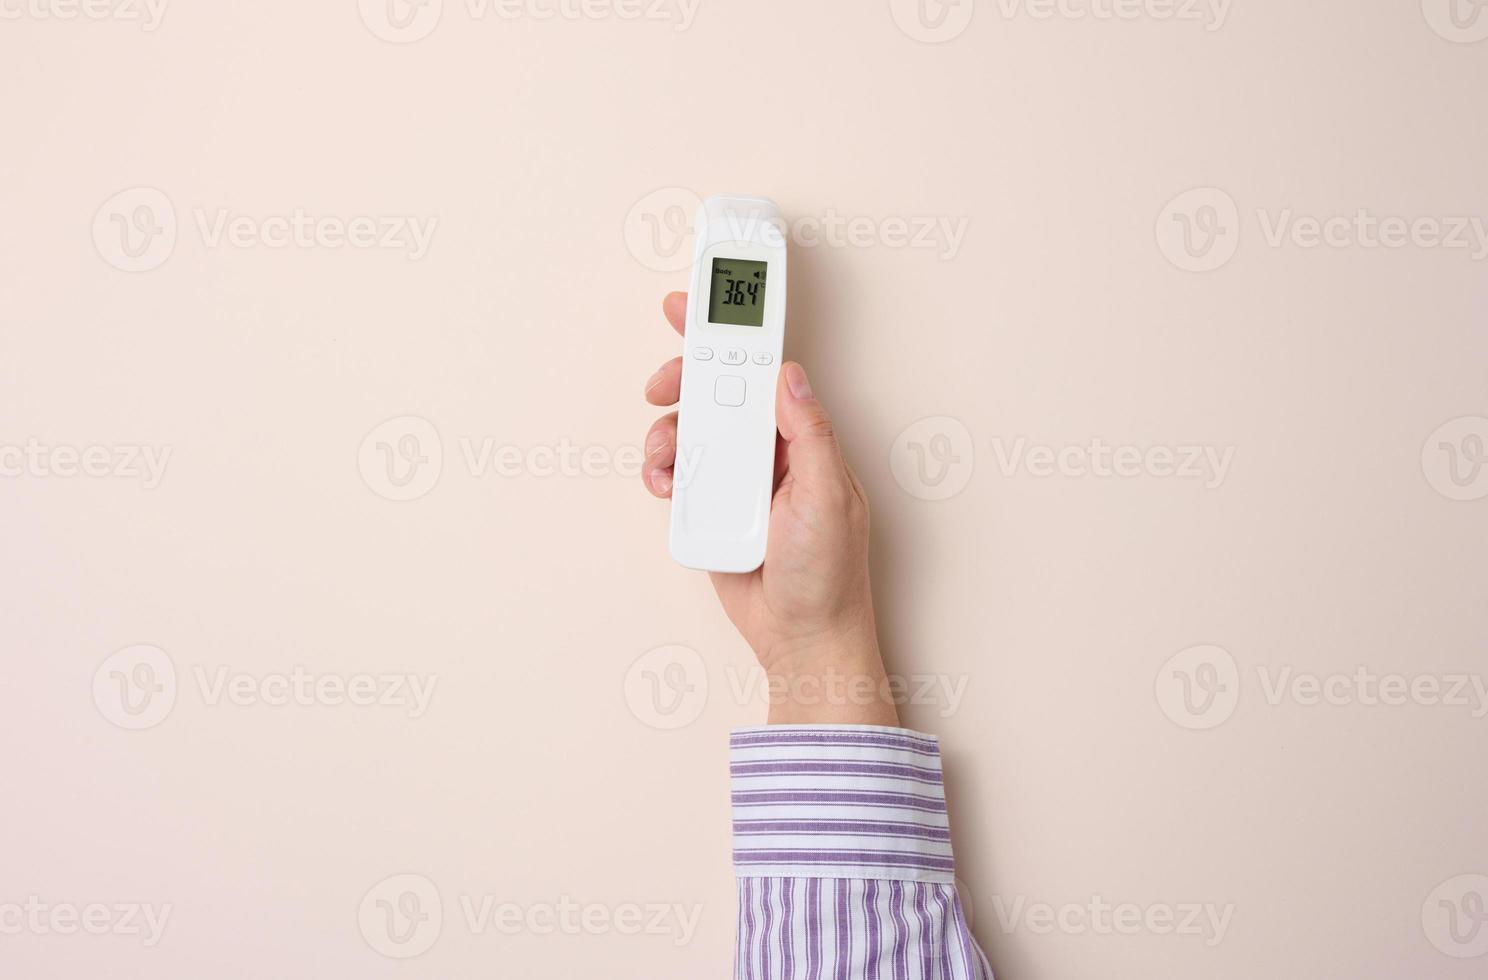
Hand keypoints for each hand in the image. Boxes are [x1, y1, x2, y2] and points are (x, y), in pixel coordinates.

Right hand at [642, 292, 898, 725]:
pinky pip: (677, 474)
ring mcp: (736, 478)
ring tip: (666, 458)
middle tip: (662, 385)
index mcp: (802, 437)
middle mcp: (767, 450)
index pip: (763, 370)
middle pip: (715, 392)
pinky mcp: (710, 507)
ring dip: (667, 434)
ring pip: (688, 431)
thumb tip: (789, 374)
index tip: (699, 302)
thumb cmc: (828, 575)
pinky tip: (667, 485)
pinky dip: (662, 473)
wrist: (799, 640)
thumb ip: (810, 433)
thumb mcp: (829, 497)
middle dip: (683, 379)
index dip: (733, 333)